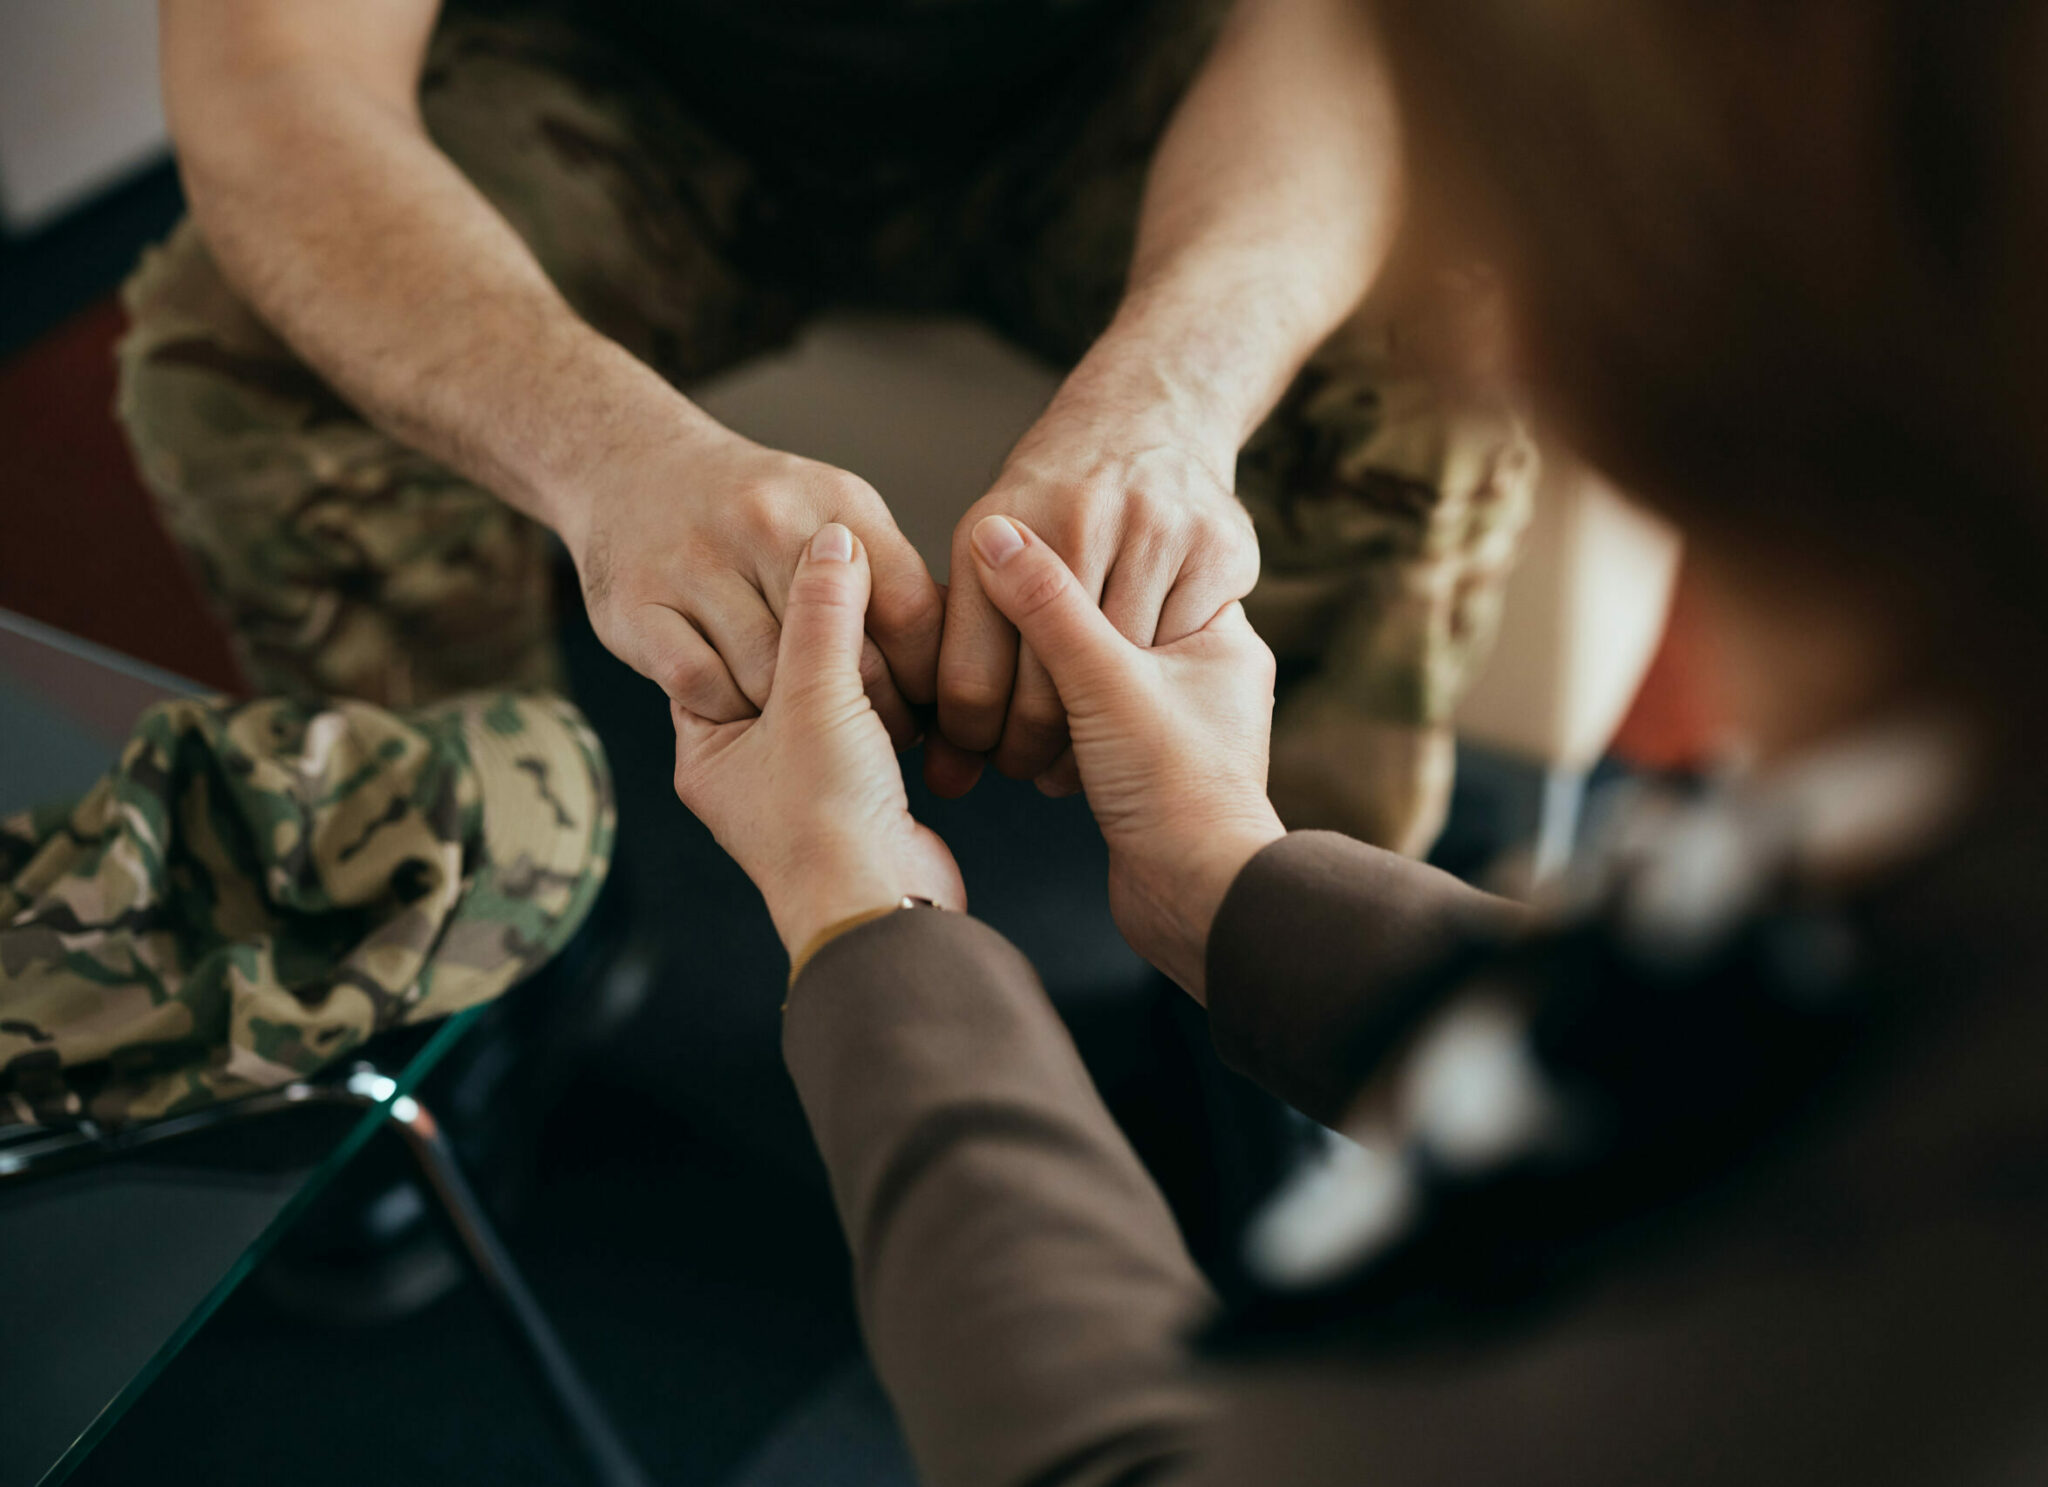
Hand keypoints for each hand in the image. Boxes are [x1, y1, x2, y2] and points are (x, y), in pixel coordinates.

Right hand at [563, 416, 943, 747]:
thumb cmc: (749, 507)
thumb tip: (955, 652)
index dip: (926, 677)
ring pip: (771, 682)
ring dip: (792, 719)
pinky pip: (702, 687)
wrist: (628, 465)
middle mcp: (768, 524)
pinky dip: (726, 707)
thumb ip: (886, 575)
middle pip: (846, 659)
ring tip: (806, 724)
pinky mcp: (640, 606)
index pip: (911, 612)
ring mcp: (698, 563)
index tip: (928, 709)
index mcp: (837, 504)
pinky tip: (739, 705)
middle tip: (874, 733)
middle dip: (870, 712)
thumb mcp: (831, 511)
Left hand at [671, 523, 965, 959]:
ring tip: (888, 623)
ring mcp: (806, 783)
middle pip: (778, 667)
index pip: (717, 649)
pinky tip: (914, 672)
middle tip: (849, 574)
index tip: (789, 552)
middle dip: (818, 628)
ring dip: (863, 664)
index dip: (754, 599)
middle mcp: (749, 766)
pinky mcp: (861, 793)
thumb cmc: (826, 821)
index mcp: (709, 747)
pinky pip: (870, 725)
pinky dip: (892, 700)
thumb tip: (833, 538)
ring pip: (830, 695)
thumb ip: (822, 613)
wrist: (882, 909)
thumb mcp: (816, 697)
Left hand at [934, 396, 1258, 795]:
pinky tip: (1143, 701)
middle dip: (1032, 750)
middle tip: (1029, 770)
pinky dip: (1162, 688)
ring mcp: (1155, 529)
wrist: (1149, 415)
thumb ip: (963, 642)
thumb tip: (942, 773)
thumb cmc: (1055, 505)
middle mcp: (1077, 521)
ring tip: (1082, 748)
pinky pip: (1183, 653)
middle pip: (1048, 694)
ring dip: (1100, 734)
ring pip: (1121, 681)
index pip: (971, 681)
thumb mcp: (986, 543)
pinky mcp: (1218, 546)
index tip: (976, 759)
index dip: (971, 741)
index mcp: (996, 528)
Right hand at [966, 514, 1284, 997]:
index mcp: (1220, 635)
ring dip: (1040, 692)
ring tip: (1001, 702)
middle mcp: (1205, 675)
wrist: (1199, 902)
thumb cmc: (1176, 789)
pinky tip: (1017, 738)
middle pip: (1107, 625)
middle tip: (993, 630)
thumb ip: (1047, 605)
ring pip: (1089, 680)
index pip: (1135, 571)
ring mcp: (1174, 725)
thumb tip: (994, 534)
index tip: (1009, 562)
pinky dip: (1048, 730)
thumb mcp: (1104, 680)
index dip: (1067, 566)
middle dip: (1046, 640)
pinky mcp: (1141, 770)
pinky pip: (1082, 727)